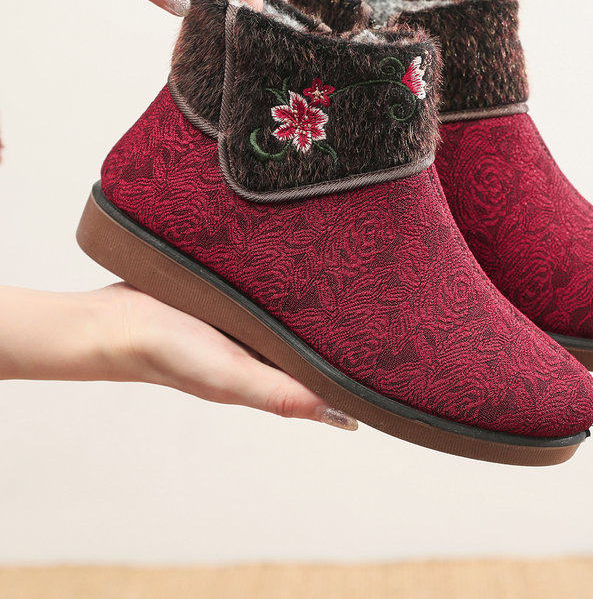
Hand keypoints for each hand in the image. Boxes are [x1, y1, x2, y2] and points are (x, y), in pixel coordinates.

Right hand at [0, 284, 356, 430]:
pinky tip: (301, 262)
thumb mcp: (229, 375)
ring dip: (318, 304)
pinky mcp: (229, 296)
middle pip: (313, 344)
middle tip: (390, 305)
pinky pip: (267, 290)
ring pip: (293, 314)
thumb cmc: (169, 353)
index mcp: (267, 374)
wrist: (110, 320)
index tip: (396, 359)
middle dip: (347, 332)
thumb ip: (278, 392)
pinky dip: (285, 282)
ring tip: (358, 279)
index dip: (356, 371)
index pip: (323, 376)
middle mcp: (261, 349)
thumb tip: (341, 416)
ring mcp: (245, 322)